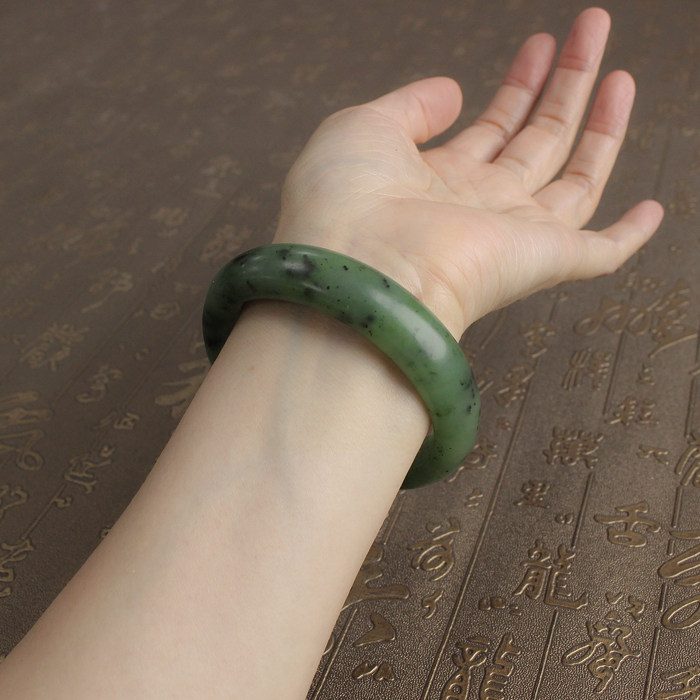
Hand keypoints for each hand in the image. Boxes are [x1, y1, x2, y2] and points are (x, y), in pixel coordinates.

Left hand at [274, 7, 663, 337]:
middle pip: (537, 141)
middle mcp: (479, 208)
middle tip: (590, 29)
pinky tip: (651, 209)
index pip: (491, 129)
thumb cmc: (344, 203)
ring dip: (600, 126)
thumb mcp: (365, 128)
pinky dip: (629, 236)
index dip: (517, 85)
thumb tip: (452, 90)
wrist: (360, 270)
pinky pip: (600, 253)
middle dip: (565, 83)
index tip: (538, 44)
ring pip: (574, 179)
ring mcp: (513, 235)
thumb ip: (411, 105)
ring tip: (618, 70)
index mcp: (438, 181)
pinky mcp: (544, 262)